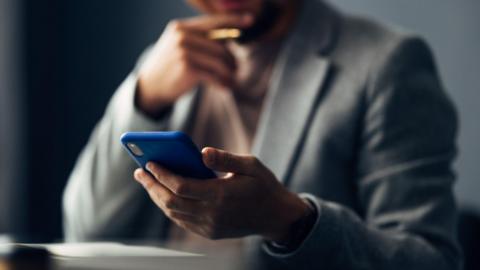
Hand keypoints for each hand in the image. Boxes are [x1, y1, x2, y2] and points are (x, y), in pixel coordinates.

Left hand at [133, 147, 310, 241]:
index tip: (149, 162)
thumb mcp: (251, 165)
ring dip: (158, 197)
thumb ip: (225, 159)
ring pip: (174, 213)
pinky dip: (169, 208)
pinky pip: (182, 221)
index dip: (162, 174)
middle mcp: (213, 214)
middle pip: (171, 202)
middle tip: (140, 172)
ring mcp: (210, 226)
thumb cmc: (263, 185)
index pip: (181, 186)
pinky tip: (164, 194)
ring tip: (148, 181)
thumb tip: (202, 152)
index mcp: (222, 195)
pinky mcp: (210, 232)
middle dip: (152, 186)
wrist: (276, 216)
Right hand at [136, 14, 252, 114]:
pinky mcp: (188, 69)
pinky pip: (215, 75)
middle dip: (232, 60)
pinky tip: (226, 88)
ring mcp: (184, 52)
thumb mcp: (179, 46)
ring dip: (230, 74)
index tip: (250, 20)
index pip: (213, 22)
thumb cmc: (169, 67)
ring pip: (220, 61)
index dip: (233, 20)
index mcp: (181, 27)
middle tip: (236, 71)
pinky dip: (223, 83)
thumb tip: (231, 35)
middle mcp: (182, 36)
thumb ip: (200, 39)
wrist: (150, 87)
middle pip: (221, 46)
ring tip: (232, 81)